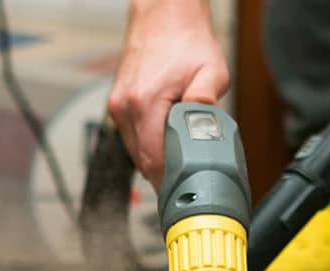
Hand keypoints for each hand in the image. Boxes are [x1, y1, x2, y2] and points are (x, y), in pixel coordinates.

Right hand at [108, 0, 228, 188]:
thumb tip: (204, 122)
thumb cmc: (186, 42)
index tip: (184, 195)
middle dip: (165, 177)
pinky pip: (132, 139)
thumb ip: (207, 98)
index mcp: (145, 102)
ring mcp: (118, 106)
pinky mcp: (119, 104)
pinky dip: (149, 148)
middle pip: (143, 161)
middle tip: (188, 188)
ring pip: (136, 153)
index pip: (153, 159)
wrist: (164, 17)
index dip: (170, 182)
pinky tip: (168, 149)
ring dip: (156, 163)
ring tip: (181, 168)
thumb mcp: (211, 70)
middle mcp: (125, 107)